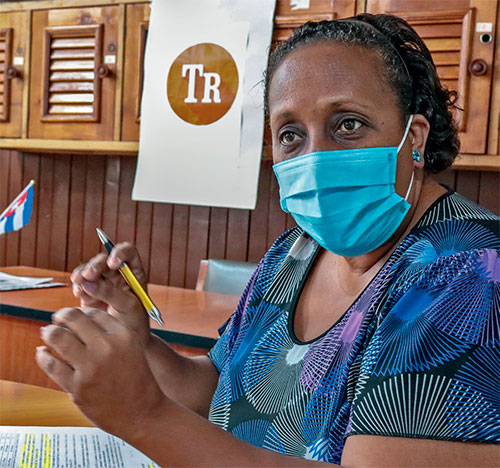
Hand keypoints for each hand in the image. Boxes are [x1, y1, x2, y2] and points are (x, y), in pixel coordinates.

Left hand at [36, 307, 165, 438]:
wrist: (142, 412)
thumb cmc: (136, 378)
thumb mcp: (132, 347)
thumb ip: (111, 332)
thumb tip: (80, 317)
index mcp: (124, 334)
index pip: (92, 312)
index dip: (79, 311)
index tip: (73, 316)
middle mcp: (108, 346)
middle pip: (73, 318)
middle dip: (61, 316)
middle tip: (57, 319)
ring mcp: (91, 367)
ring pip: (58, 337)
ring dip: (49, 332)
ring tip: (48, 333)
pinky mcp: (78, 387)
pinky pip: (51, 364)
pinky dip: (43, 356)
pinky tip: (43, 353)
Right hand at [71, 243, 150, 346]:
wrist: (125, 341)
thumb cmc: (133, 322)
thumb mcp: (127, 306)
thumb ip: (110, 292)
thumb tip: (89, 280)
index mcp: (134, 272)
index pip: (127, 252)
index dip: (119, 253)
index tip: (113, 263)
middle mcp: (118, 273)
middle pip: (104, 259)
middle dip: (95, 265)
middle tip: (89, 275)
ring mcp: (103, 282)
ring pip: (90, 268)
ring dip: (83, 273)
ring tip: (80, 283)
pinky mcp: (90, 291)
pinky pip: (81, 281)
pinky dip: (78, 284)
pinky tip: (79, 292)